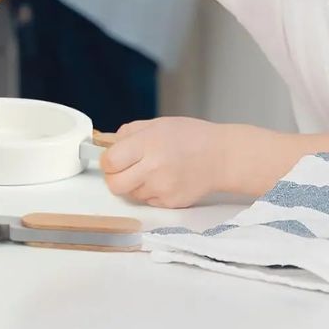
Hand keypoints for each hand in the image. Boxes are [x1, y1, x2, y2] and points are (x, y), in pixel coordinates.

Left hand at [100, 117, 230, 208]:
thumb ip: (128, 134)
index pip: (110, 162)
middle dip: (114, 177)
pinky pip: (148, 201)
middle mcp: (153, 169)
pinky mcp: (172, 204)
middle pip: (115, 184)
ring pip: (131, 194)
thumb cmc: (189, 136)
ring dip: (133, 184)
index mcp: (147, 145)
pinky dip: (149, 192)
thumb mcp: (155, 124)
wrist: (222, 157)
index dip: (106, 161)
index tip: (111, 159)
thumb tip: (108, 147)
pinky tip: (163, 179)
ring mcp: (163, 189)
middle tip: (122, 169)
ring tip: (150, 170)